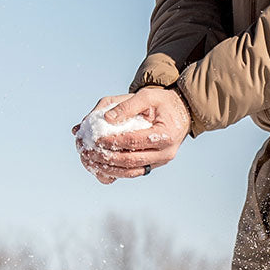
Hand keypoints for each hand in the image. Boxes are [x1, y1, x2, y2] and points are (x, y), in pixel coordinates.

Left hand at [73, 87, 190, 182]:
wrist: (182, 113)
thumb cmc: (163, 103)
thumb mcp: (147, 96)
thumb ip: (126, 105)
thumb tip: (106, 118)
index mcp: (166, 135)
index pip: (135, 141)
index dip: (113, 141)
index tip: (96, 139)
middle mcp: (165, 153)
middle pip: (131, 160)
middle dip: (106, 158)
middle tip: (87, 152)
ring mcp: (160, 162)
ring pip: (130, 172)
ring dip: (108, 169)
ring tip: (89, 161)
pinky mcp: (153, 166)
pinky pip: (132, 173)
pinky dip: (115, 173)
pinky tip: (99, 168)